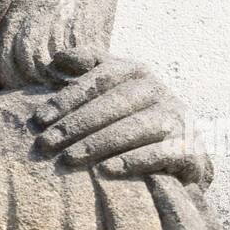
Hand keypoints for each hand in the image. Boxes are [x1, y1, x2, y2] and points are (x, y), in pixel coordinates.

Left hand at [32, 48, 212, 187]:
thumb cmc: (132, 120)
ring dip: (100, 143)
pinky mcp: (190, 150)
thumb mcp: (113, 90)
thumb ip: (89, 69)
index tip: (39, 118)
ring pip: (137, 127)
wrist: (180, 157)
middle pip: (116, 102)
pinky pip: (163, 153)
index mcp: (138, 74)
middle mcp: (160, 92)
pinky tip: (107, 171)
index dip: (69, 96)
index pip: (101, 78)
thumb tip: (58, 58)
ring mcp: (178, 120)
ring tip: (69, 158)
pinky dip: (135, 161)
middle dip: (77, 123)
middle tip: (46, 143)